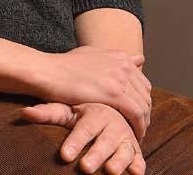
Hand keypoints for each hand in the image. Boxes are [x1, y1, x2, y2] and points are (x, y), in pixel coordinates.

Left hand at [22, 101, 144, 174]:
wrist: (110, 109)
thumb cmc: (83, 114)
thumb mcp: (66, 111)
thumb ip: (48, 113)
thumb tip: (23, 113)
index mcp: (96, 112)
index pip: (84, 128)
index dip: (75, 142)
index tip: (64, 156)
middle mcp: (113, 123)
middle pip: (104, 140)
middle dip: (96, 155)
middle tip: (85, 168)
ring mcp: (126, 136)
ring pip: (124, 149)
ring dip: (119, 160)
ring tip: (111, 172)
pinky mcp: (134, 148)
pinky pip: (138, 157)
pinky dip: (139, 164)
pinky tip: (136, 173)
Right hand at [30, 46, 151, 138]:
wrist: (47, 72)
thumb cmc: (63, 66)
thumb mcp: (91, 54)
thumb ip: (114, 58)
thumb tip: (140, 58)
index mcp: (119, 56)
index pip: (142, 83)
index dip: (141, 101)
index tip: (135, 114)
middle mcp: (123, 64)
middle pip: (145, 95)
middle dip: (144, 113)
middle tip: (137, 128)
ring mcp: (120, 77)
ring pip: (143, 105)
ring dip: (143, 123)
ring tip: (135, 135)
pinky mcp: (115, 92)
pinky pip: (136, 113)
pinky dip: (138, 127)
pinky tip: (132, 137)